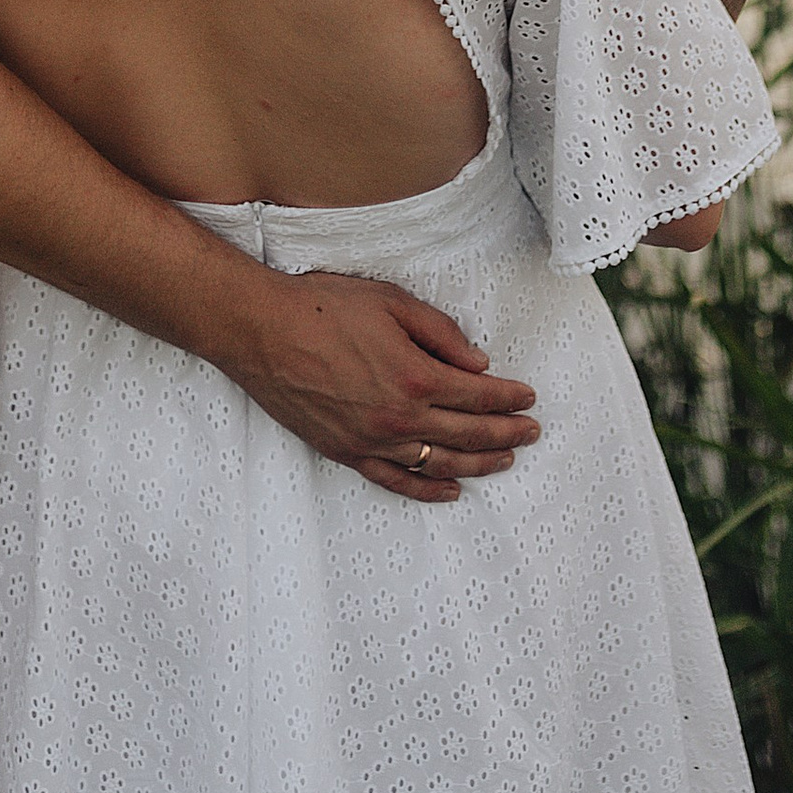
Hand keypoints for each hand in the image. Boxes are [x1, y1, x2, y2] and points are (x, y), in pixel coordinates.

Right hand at [224, 269, 538, 502]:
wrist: (262, 330)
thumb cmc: (324, 307)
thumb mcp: (391, 301)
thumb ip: (440, 332)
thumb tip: (478, 363)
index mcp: (416, 375)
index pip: (479, 394)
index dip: (509, 398)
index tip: (528, 398)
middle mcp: (400, 416)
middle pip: (468, 434)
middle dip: (506, 433)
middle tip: (531, 432)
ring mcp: (373, 441)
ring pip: (440, 463)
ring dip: (479, 464)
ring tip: (505, 460)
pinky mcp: (347, 452)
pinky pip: (397, 481)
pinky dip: (429, 491)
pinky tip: (452, 490)